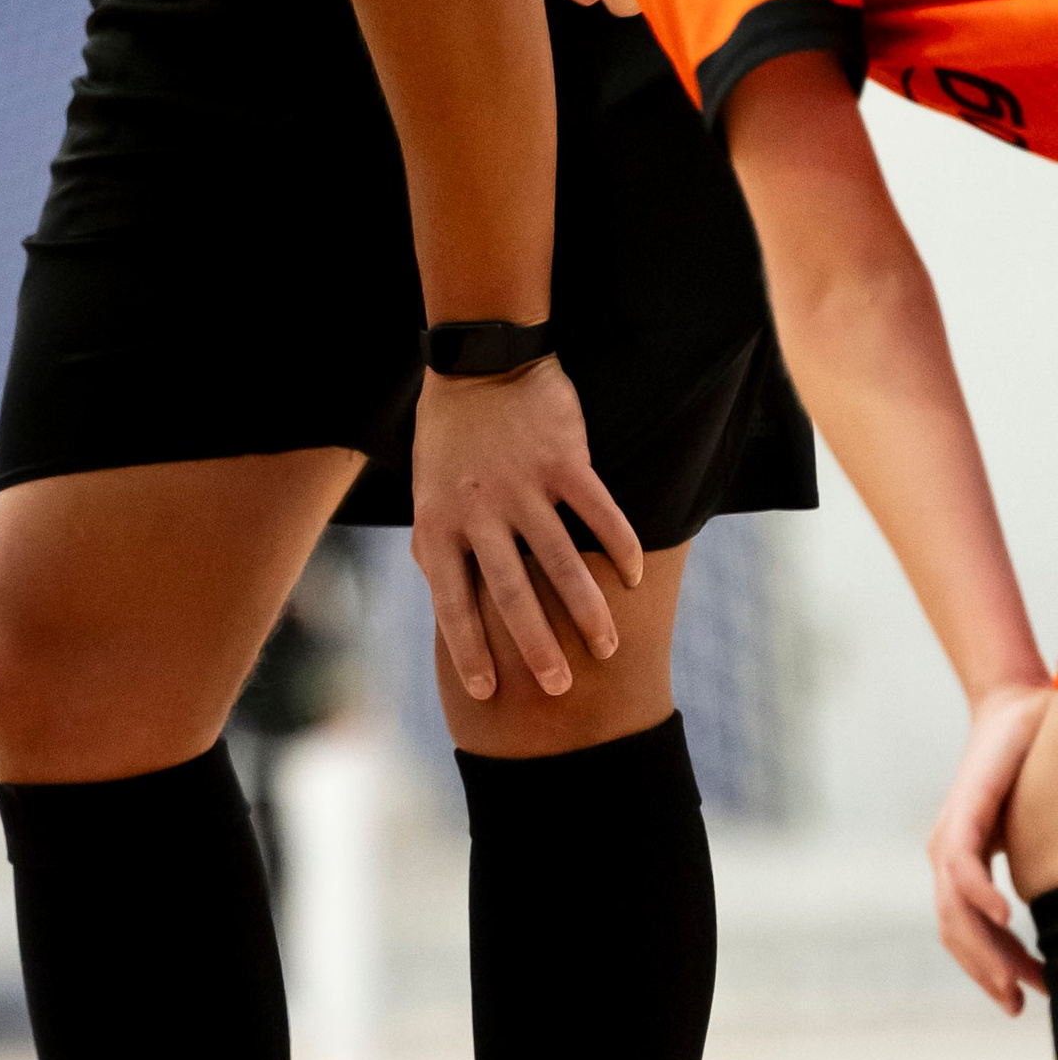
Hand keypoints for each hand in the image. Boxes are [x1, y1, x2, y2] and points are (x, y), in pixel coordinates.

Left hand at [412, 361, 642, 702]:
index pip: (453, 604)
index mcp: (440, 525)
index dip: (469, 650)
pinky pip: (598, 513)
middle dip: (535, 648)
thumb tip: (450, 605)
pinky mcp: (563, 461)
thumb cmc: (449, 442)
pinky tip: (633, 577)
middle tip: (558, 688)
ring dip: (587, 611)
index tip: (487, 693)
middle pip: (511, 595)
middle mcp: (479, 512)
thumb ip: (439, 549)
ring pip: (562, 562)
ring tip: (606, 647)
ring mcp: (523, 487)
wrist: (479, 366)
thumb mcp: (427, 497)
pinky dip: (620, 547)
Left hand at [928, 681, 1057, 1012]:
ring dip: (982, 949)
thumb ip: (1047, 876)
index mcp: (964, 867)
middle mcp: (949, 857)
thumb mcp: (1040, 840)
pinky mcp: (962, 814)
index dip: (994, 969)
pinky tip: (1005, 918)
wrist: (1019, 712)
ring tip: (1012, 982)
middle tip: (1018, 1005)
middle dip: (987, 973)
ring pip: (955, 909)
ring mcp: (950, 837)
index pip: (970, 934)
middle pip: (958, 933)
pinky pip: (963, 864)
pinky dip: (978, 895)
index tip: (1023, 999)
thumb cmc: (1034, 774)